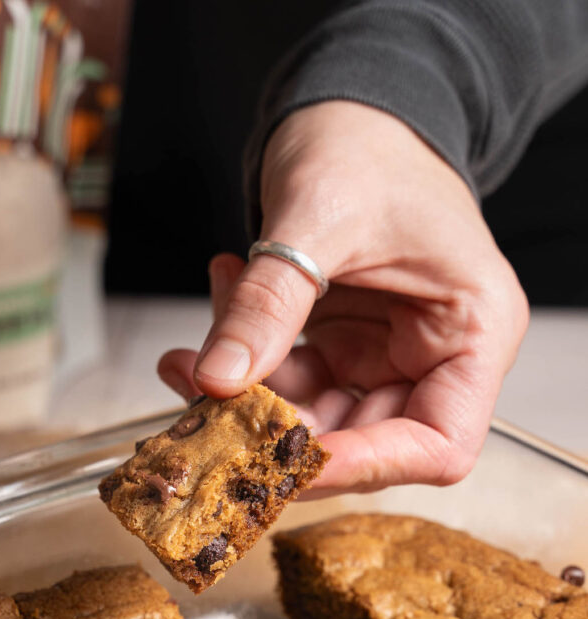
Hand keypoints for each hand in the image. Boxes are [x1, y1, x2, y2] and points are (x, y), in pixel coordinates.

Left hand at [158, 101, 528, 493]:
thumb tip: (216, 380)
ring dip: (246, 397)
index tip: (289, 461)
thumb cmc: (369, 141)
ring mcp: (387, 354)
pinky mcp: (344, 345)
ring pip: (315, 417)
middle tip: (206, 410)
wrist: (352, 105)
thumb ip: (271, 301)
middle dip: (279, 432)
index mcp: (475, 332)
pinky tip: (222, 299)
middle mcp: (437, 356)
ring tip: (191, 353)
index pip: (438, 444)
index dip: (366, 466)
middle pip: (365, 441)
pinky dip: (245, 359)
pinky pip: (290, 380)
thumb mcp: (319, 214)